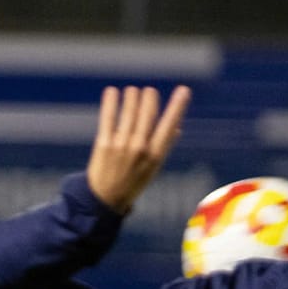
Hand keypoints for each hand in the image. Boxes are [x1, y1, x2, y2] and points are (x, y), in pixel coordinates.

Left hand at [86, 85, 191, 213]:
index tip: (184, 90)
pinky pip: (108, 119)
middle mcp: (140, 148)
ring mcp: (121, 146)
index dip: (177, 106)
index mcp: (156, 154)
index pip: (170, 124)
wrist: (105, 199)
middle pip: (148, 116)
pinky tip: (112, 91)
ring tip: (132, 90)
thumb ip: (163, 147)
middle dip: (149, 100)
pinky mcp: (104, 145)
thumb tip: (176, 128)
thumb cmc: (132, 181)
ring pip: (129, 115)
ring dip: (131, 99)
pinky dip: (110, 104)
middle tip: (148, 91)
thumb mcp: (153, 168)